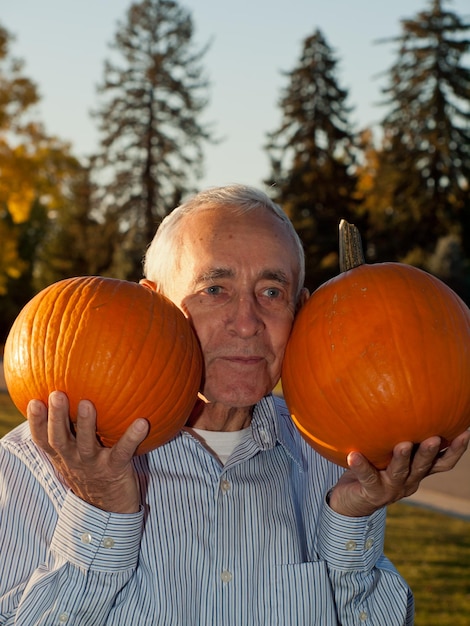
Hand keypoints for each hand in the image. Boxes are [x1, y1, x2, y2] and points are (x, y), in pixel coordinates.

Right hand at [28, 391, 148, 512]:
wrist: (109, 510)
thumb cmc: (93, 473)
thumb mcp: (76, 455)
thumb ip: (72, 431)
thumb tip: (78, 395)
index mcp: (63, 456)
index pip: (43, 439)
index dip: (36, 422)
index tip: (33, 402)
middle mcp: (74, 460)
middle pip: (59, 439)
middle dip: (56, 417)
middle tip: (56, 394)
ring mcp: (94, 465)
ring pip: (86, 445)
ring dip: (85, 424)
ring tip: (86, 404)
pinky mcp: (115, 469)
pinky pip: (123, 451)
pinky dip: (132, 437)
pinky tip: (142, 422)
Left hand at [328, 430, 469, 516]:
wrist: (351, 501)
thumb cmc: (372, 468)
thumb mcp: (388, 452)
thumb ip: (396, 435)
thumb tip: (400, 398)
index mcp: (417, 472)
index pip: (442, 461)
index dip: (456, 449)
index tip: (466, 431)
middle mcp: (409, 481)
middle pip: (424, 466)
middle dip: (429, 452)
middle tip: (434, 437)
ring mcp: (391, 489)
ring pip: (400, 473)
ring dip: (402, 458)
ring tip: (402, 444)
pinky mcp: (372, 493)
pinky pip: (367, 477)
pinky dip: (361, 466)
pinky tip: (353, 455)